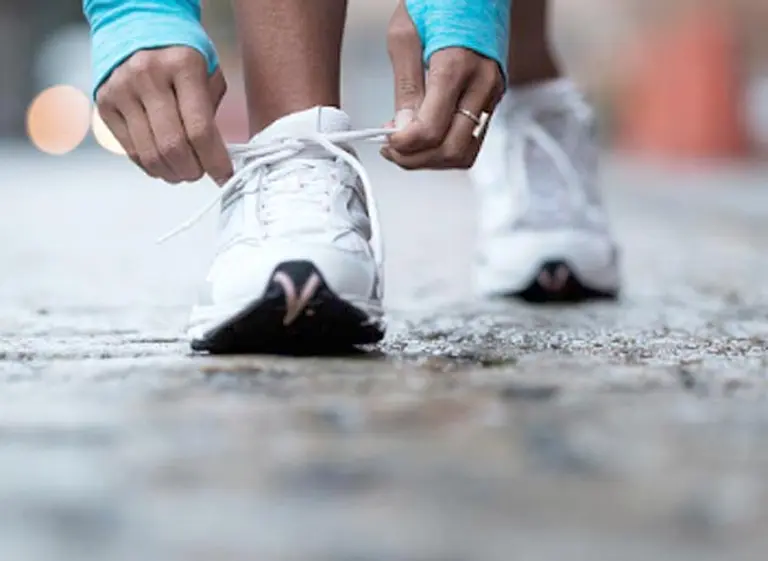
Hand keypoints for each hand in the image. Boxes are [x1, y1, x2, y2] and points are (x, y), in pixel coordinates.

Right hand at [96, 47, 232, 184]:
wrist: (137, 28)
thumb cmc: (180, 56)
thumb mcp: (208, 73)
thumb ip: (212, 112)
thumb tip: (216, 156)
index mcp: (182, 66)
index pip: (199, 129)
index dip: (214, 160)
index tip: (224, 175)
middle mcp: (147, 76)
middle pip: (172, 146)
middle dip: (193, 170)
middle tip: (202, 173)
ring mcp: (122, 90)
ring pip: (149, 154)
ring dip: (172, 173)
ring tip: (184, 172)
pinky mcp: (105, 104)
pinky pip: (130, 150)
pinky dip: (151, 166)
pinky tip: (164, 164)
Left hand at [382, 1, 504, 169]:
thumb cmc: (439, 1)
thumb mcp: (405, 34)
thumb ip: (405, 86)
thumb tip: (402, 126)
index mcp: (456, 65)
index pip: (431, 129)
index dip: (404, 145)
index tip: (386, 140)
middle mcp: (481, 85)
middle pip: (451, 150)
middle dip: (416, 159)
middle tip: (392, 150)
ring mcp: (491, 95)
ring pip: (465, 153)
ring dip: (432, 160)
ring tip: (407, 147)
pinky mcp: (492, 100)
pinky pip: (471, 140)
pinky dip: (445, 149)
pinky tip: (425, 138)